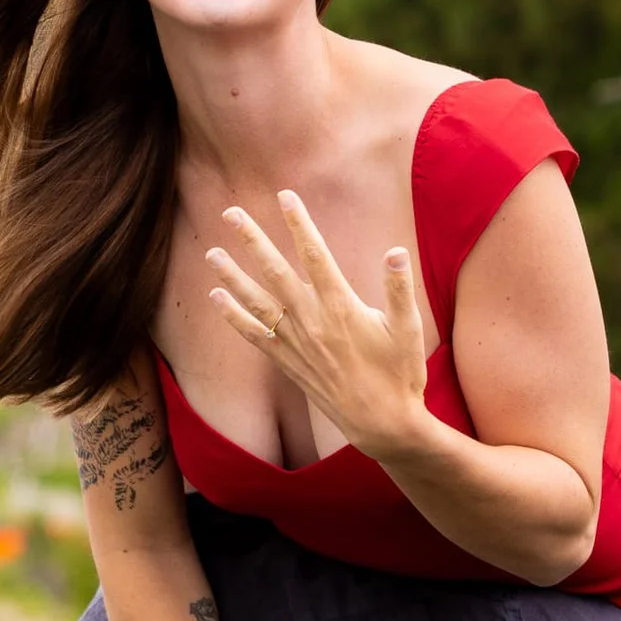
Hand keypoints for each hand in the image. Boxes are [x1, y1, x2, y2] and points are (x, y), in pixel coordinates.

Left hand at [206, 191, 431, 465]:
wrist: (382, 424)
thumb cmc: (400, 374)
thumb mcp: (408, 330)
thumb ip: (399, 289)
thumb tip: (395, 251)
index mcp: (342, 308)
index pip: (316, 255)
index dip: (300, 224)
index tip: (285, 196)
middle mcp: (312, 323)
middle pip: (275, 272)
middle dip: (253, 241)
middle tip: (231, 213)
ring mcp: (297, 344)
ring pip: (257, 302)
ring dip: (232, 276)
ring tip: (211, 253)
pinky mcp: (289, 363)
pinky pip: (255, 336)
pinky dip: (235, 317)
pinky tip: (217, 299)